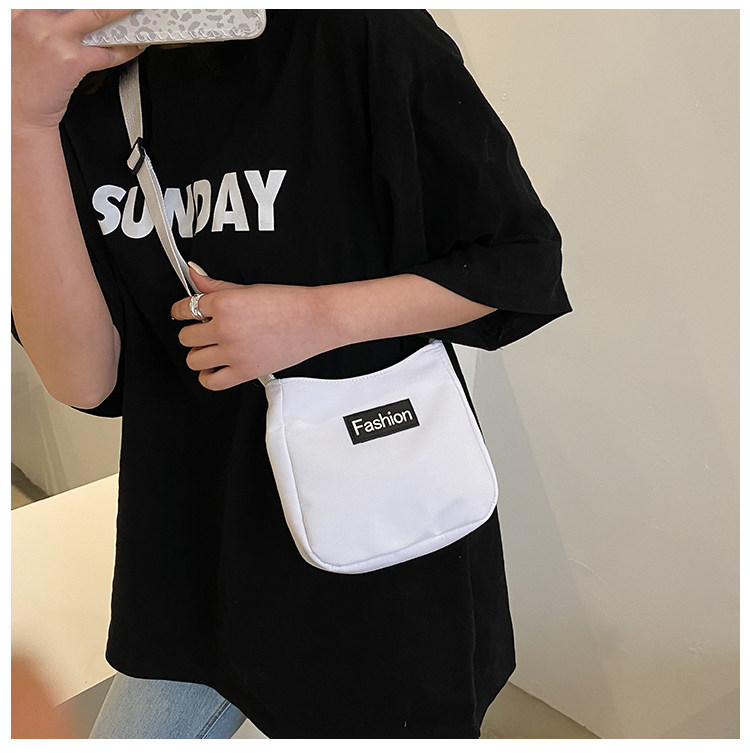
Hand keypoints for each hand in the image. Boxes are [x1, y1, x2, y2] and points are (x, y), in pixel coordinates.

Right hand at [11, 9, 142, 132]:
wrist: (16, 110)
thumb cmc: (19, 74)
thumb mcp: (22, 32)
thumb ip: (43, 17)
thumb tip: (69, 12)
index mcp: (19, 8)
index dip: (72, 0)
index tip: (92, 5)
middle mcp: (33, 17)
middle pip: (81, 1)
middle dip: (108, 3)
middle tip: (125, 3)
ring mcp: (54, 38)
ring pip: (98, 14)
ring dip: (122, 12)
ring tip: (135, 11)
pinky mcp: (72, 62)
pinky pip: (107, 52)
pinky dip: (126, 49)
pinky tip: (134, 46)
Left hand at [170, 266, 341, 390]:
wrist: (315, 320)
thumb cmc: (289, 303)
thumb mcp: (248, 288)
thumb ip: (216, 286)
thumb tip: (195, 275)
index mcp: (225, 304)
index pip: (185, 309)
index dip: (182, 311)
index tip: (184, 313)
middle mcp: (225, 329)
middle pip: (186, 336)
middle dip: (193, 332)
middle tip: (204, 330)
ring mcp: (234, 353)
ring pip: (193, 360)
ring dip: (198, 354)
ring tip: (210, 349)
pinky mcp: (245, 371)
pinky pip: (211, 382)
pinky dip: (207, 377)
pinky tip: (214, 368)